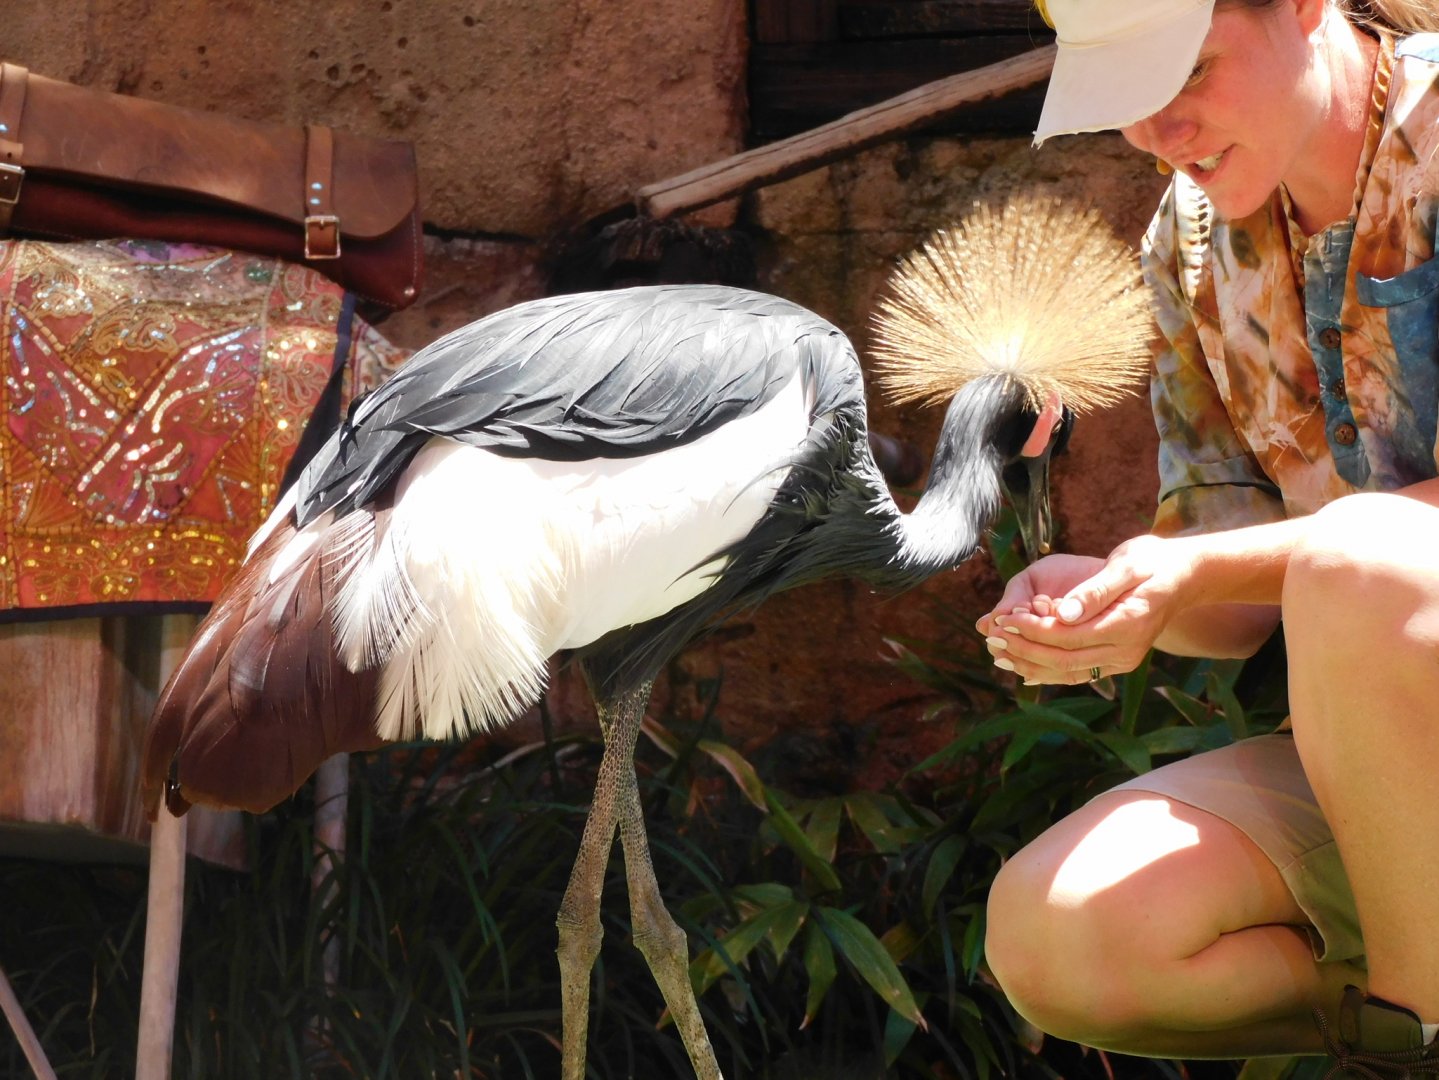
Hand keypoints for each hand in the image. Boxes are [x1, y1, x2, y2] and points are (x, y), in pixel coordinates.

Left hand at [976, 535, 1197, 684]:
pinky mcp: (1118, 661)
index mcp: (1127, 624)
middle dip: (1024, 649)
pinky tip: (1024, 668)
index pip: (1067, 636)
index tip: (1003, 618)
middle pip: (1063, 659)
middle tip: (992, 636)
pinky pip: (1079, 672)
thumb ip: (1095, 591)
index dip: (1031, 630)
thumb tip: (1063, 613)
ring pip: (1068, 671)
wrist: (1184, 577)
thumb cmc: (1153, 561)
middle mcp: (1126, 650)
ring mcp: (1123, 660)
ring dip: (1031, 664)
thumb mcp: (1127, 564)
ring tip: (999, 653)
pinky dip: (1049, 672)